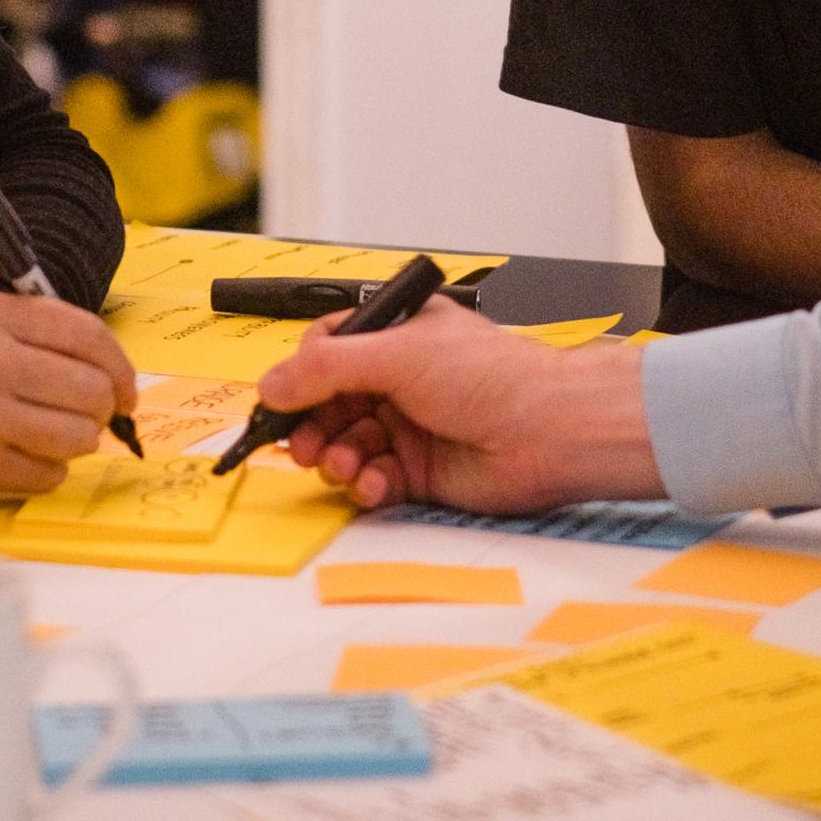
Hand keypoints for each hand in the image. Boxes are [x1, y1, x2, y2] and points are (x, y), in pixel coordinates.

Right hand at [0, 292, 140, 500]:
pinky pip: (49, 475)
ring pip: (79, 436)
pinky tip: (17, 457)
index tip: (124, 389)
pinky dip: (44, 471)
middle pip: (93, 390)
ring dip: (74, 443)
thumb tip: (105, 366)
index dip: (120, 367)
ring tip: (45, 437)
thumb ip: (33, 332)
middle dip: (100, 410)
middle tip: (87, 417)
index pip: (88, 335)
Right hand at [252, 299, 661, 512]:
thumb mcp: (397, 354)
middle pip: (328, 404)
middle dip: (311, 426)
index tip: (280, 400)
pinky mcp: (419, 471)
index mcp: (397, 335)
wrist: (547, 432)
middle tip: (301, 445)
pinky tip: (375, 482)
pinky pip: (372, 479)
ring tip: (344, 463)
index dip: (300, 377)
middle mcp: (400, 379)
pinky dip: (366, 484)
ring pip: (346, 445)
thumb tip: (272, 383)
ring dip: (337, 457)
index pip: (327, 351)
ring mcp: (408, 426)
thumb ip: (326, 368)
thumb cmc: (493, 377)